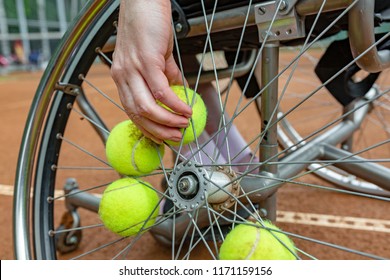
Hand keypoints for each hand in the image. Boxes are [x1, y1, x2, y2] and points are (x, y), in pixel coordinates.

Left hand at [111, 0, 191, 143]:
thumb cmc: (148, 23)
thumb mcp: (155, 54)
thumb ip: (165, 73)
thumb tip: (176, 90)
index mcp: (122, 76)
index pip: (131, 110)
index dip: (147, 127)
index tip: (161, 136)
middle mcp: (123, 76)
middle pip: (137, 114)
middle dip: (157, 131)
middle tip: (175, 138)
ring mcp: (132, 69)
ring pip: (147, 107)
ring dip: (167, 121)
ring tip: (183, 125)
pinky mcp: (145, 61)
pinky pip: (161, 91)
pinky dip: (175, 104)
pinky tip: (185, 110)